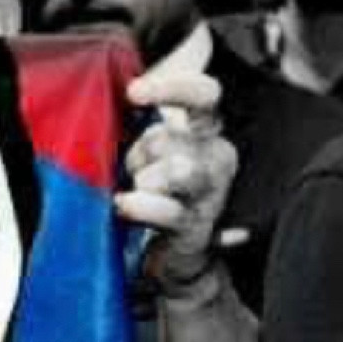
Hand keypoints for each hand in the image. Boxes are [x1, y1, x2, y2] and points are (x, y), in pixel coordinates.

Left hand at [116, 67, 239, 296]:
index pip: (204, 96)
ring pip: (177, 169)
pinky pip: (167, 208)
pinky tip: (126, 205)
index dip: (172, 88)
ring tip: (135, 192)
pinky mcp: (196, 225)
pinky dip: (141, 206)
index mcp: (206, 132)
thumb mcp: (149, 148)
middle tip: (132, 173)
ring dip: (144, 180)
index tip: (134, 93)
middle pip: (168, 137)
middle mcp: (216, 157)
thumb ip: (144, 119)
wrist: (171, 254)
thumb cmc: (156, 192)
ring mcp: (210, 192)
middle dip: (138, 154)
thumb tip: (131, 87)